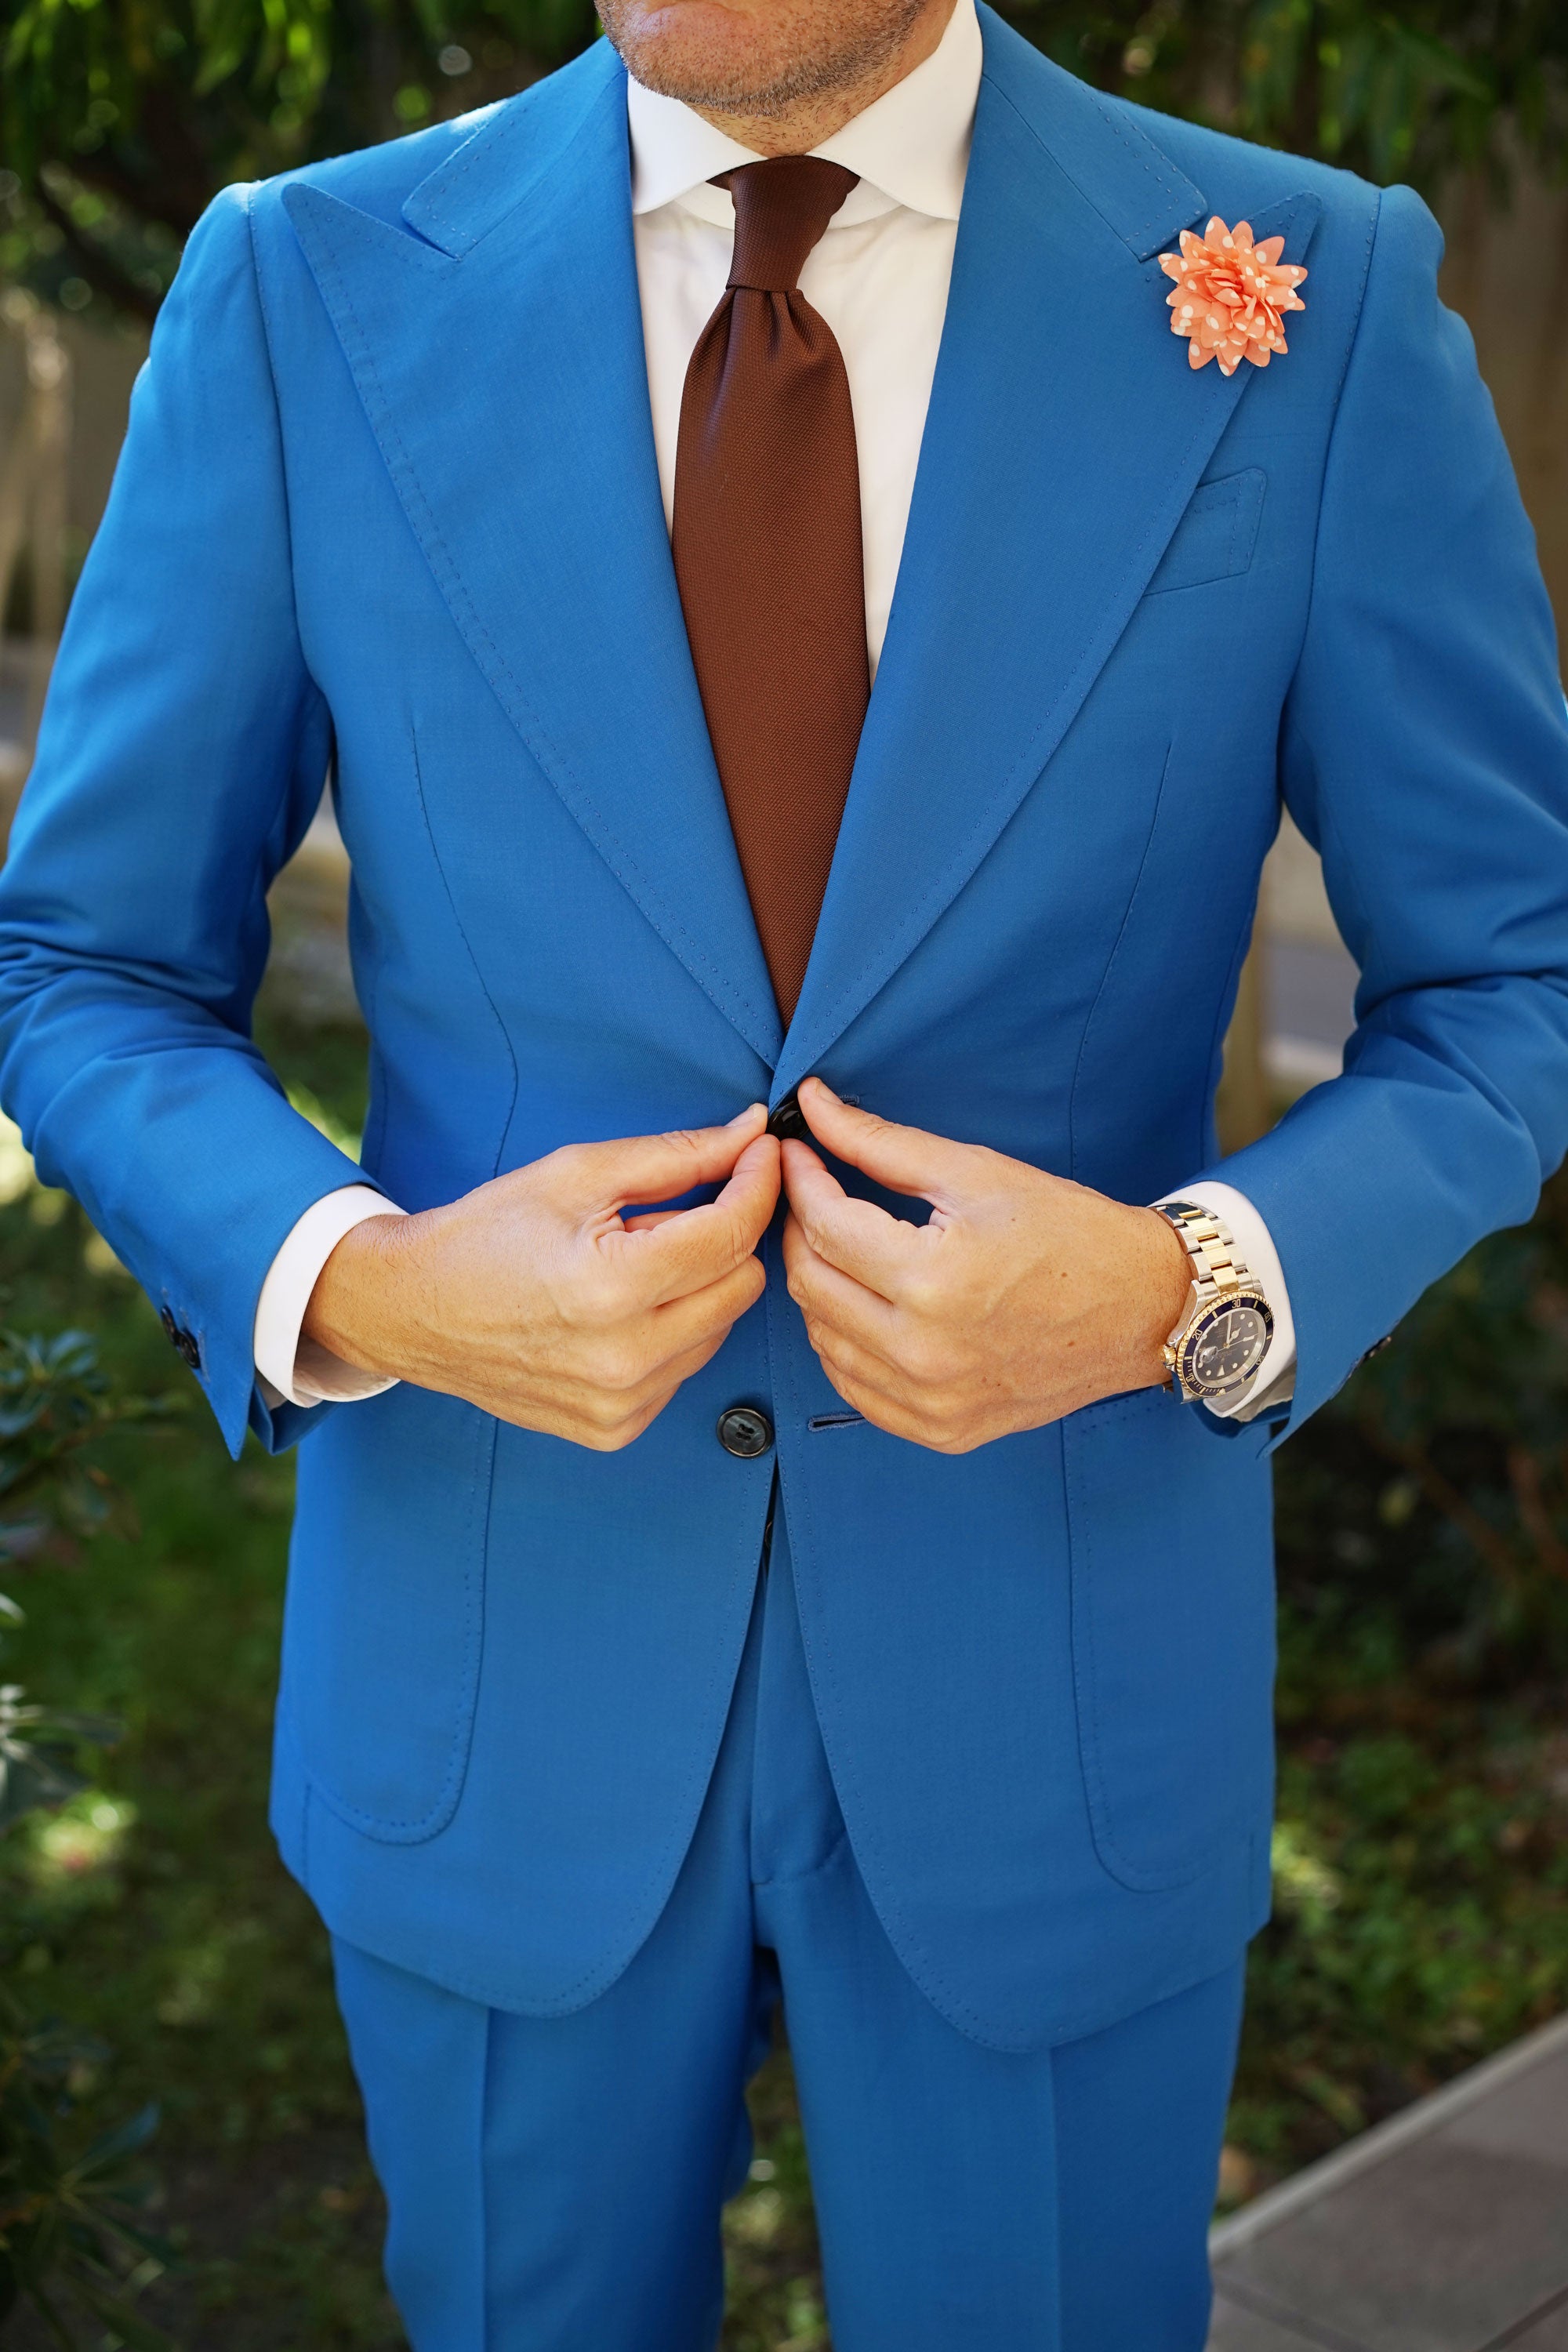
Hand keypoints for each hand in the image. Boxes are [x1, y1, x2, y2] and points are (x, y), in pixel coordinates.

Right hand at [303, 1107, 779, 1449]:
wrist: (414, 1311)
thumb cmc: (489, 1233)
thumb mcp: (578, 1174)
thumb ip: (675, 1156)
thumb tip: (750, 1134)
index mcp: (613, 1285)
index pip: (732, 1233)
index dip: (757, 1183)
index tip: (759, 1154)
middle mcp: (626, 1357)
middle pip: (742, 1284)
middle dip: (725, 1236)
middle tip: (674, 1212)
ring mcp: (622, 1403)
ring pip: (721, 1328)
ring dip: (698, 1287)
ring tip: (632, 1265)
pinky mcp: (616, 1429)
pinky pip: (686, 1369)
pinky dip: (672, 1332)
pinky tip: (622, 1311)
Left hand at [781, 1080, 1191, 1452]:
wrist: (1143, 1308)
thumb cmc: (1070, 1233)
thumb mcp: (976, 1173)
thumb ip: (882, 1143)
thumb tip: (811, 1105)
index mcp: (934, 1281)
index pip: (825, 1227)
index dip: (801, 1181)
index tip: (796, 1154)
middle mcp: (925, 1352)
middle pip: (811, 1286)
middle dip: (799, 1230)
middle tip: (814, 1196)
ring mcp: (932, 1400)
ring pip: (823, 1341)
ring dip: (819, 1288)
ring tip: (843, 1249)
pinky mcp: (942, 1429)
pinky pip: (855, 1389)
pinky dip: (845, 1346)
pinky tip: (864, 1308)